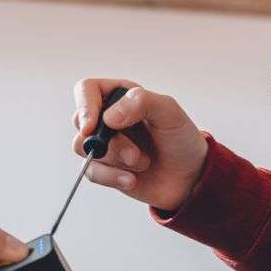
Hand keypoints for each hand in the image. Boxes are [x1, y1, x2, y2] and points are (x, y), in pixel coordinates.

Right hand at [71, 79, 208, 212]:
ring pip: (83, 148)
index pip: (86, 90)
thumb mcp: (169, 112)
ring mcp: (105, 144)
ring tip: (142, 164)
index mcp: (120, 96)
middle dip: (107, 142)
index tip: (91, 126)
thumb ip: (141, 102)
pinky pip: (91, 172)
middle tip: (134, 154)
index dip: (84, 106)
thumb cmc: (181, 139)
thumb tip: (107, 117)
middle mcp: (107, 118)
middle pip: (81, 122)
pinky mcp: (105, 168)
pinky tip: (132, 180)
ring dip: (114, 160)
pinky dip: (112, 177)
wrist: (190, 178)